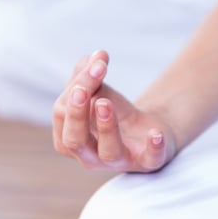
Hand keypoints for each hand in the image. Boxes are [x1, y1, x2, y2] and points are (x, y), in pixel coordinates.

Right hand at [53, 51, 176, 172]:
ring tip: (105, 103)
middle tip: (82, 91)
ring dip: (106, 128)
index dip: (75, 87)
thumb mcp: (96, 90)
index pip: (61, 114)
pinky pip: (149, 159)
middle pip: (73, 141)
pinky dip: (153, 147)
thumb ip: (89, 73)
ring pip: (108, 152)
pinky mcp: (147, 162)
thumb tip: (96, 56)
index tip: (95, 65)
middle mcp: (89, 156)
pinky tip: (155, 133)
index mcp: (68, 138)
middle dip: (76, 115)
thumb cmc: (112, 110)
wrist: (145, 127)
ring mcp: (119, 161)